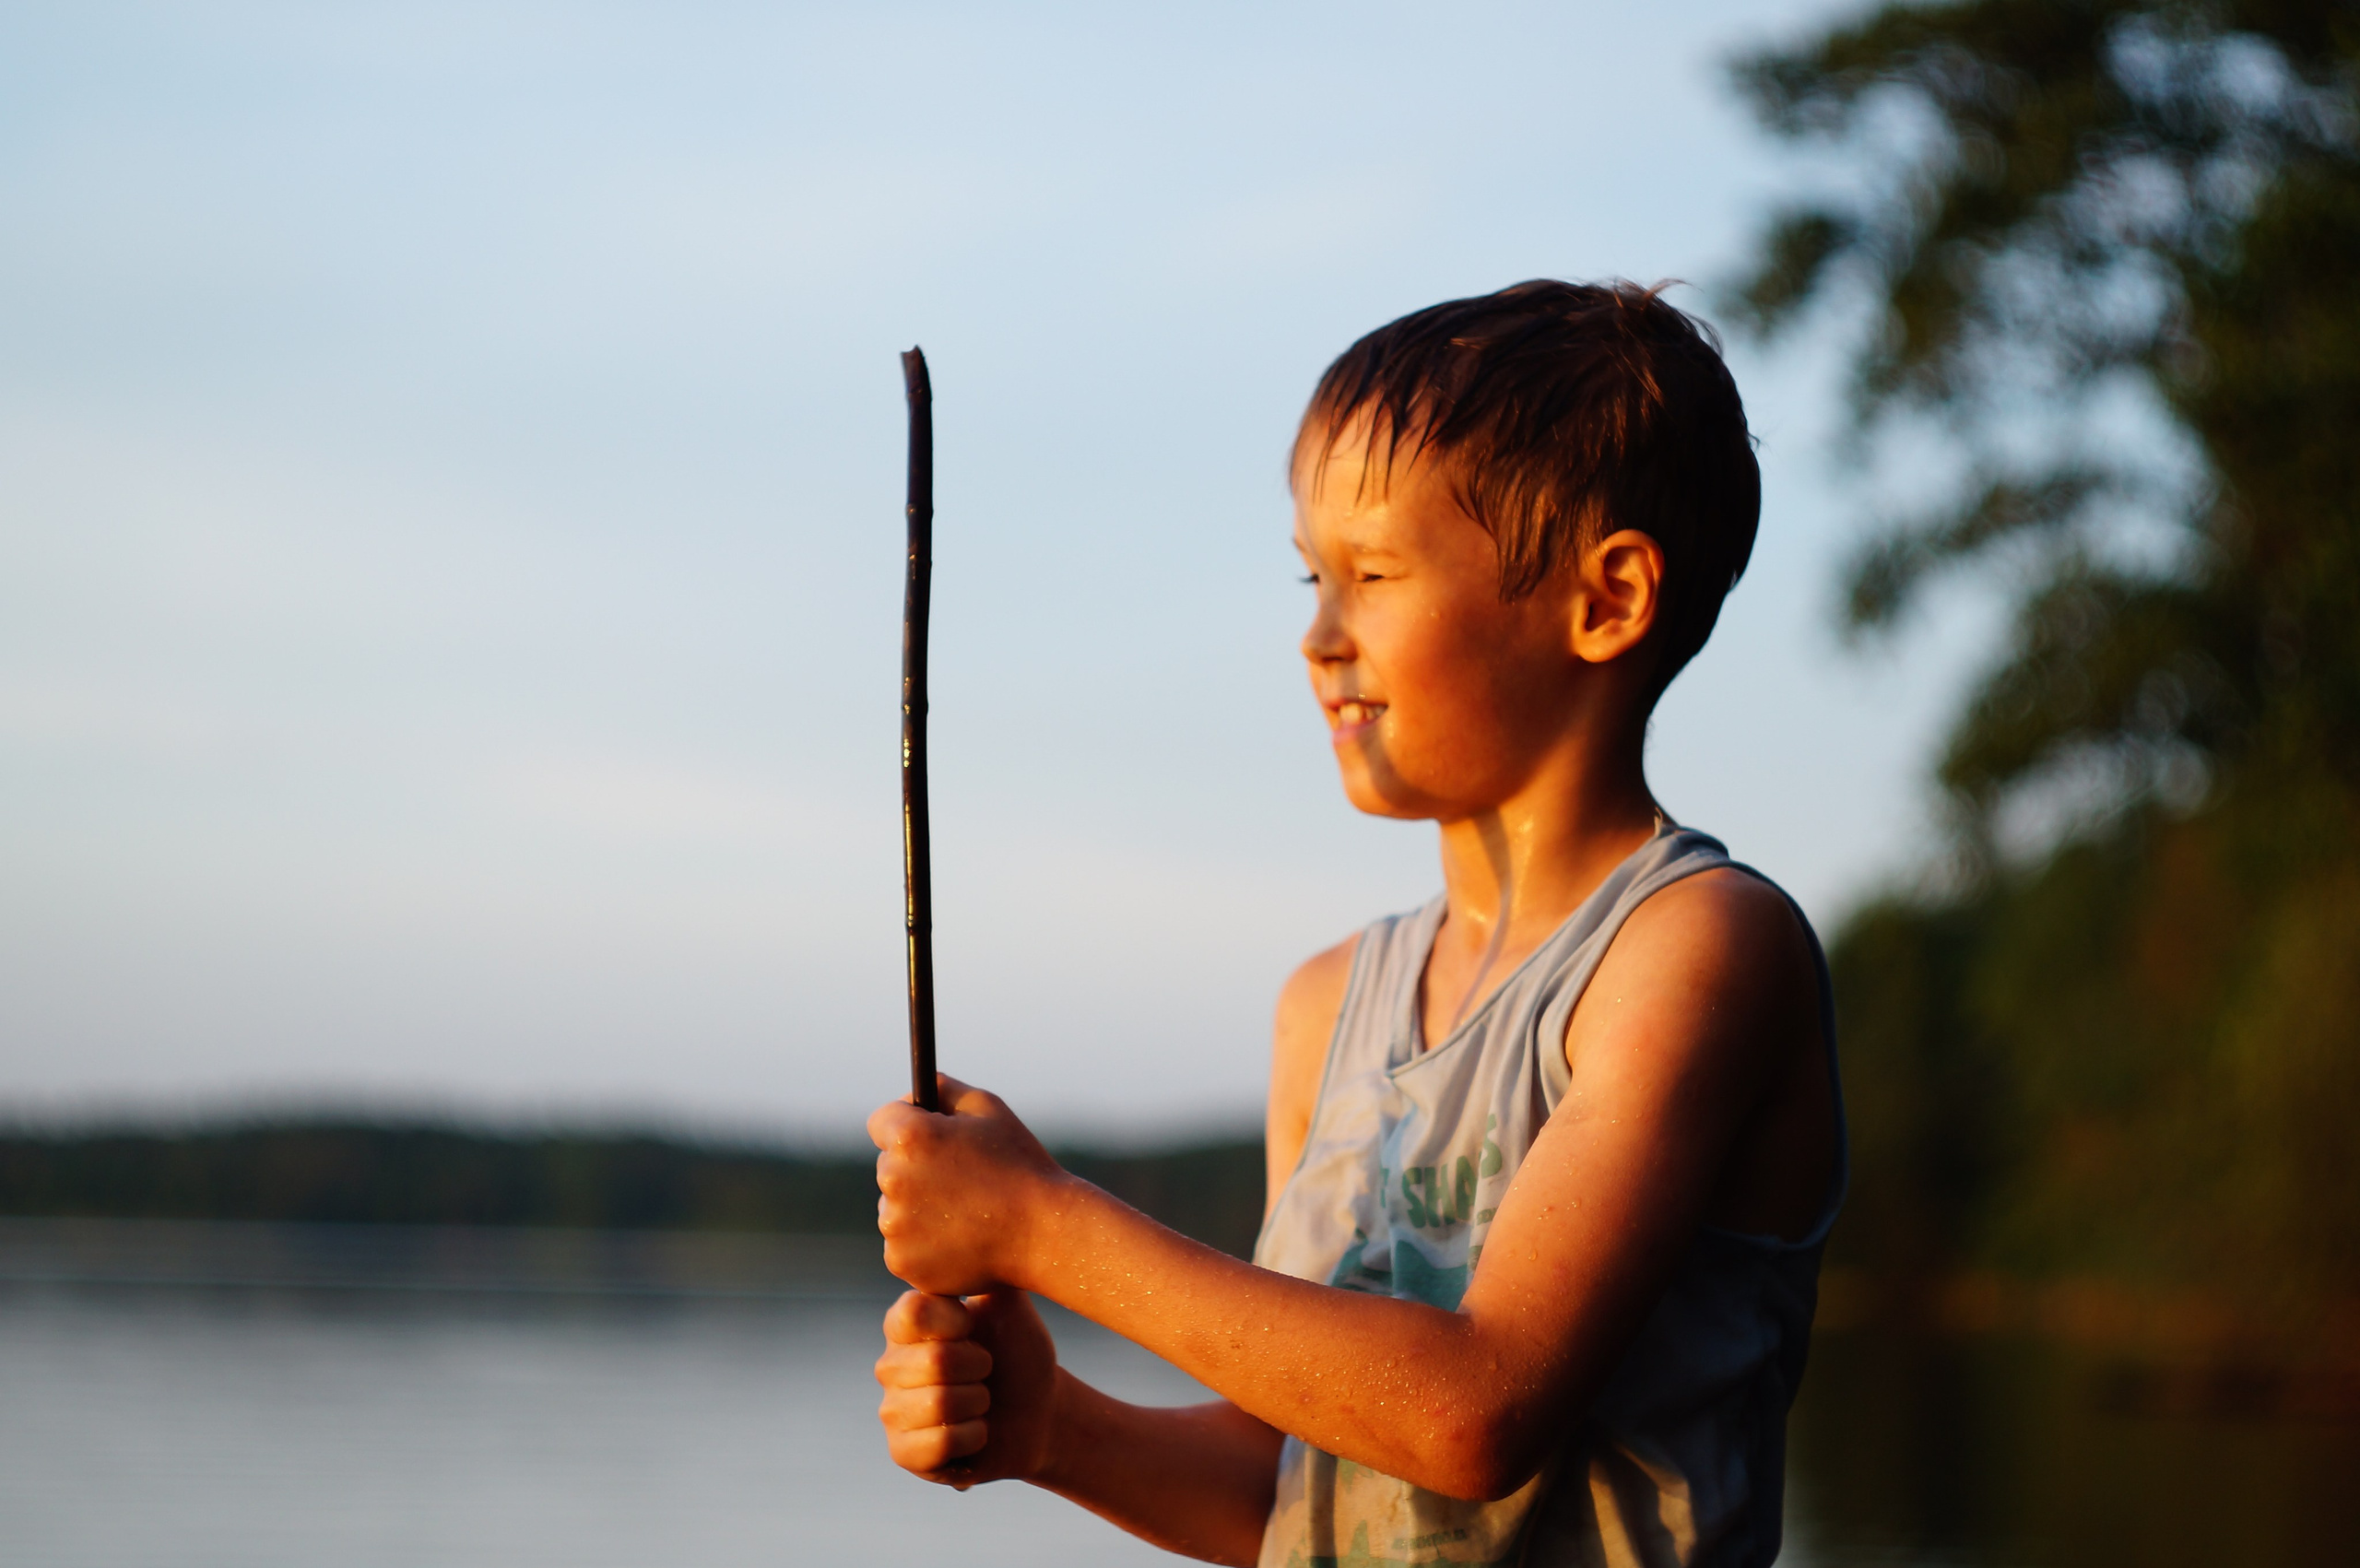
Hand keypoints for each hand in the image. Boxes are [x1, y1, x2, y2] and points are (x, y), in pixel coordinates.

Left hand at [869, 1074, 1067, 1295]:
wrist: (1043, 1231)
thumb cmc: (1019, 1164)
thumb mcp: (986, 1107)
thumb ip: (942, 1089)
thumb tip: (912, 1095)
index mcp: (911, 1137)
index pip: (881, 1121)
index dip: (908, 1125)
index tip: (929, 1137)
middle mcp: (893, 1180)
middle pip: (888, 1166)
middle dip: (915, 1168)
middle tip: (961, 1179)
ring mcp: (895, 1226)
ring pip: (894, 1208)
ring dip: (917, 1207)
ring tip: (966, 1211)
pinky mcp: (902, 1261)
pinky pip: (903, 1244)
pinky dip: (924, 1242)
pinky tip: (960, 1237)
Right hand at [875, 1288, 1060, 1487]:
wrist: (1040, 1412)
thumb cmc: (1020, 1353)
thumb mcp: (1011, 1306)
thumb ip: (991, 1268)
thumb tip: (988, 1229)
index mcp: (906, 1322)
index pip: (912, 1312)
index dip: (955, 1323)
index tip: (975, 1327)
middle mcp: (890, 1363)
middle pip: (935, 1360)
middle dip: (980, 1367)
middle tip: (987, 1369)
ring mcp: (893, 1410)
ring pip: (940, 1404)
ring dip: (980, 1403)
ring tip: (982, 1400)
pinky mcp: (903, 1451)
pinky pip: (938, 1443)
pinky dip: (973, 1438)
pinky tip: (976, 1432)